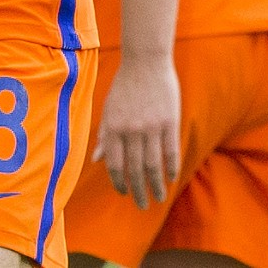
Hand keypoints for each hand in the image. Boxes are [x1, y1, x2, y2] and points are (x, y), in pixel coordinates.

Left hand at [93, 52, 181, 208]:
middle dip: (138, 191)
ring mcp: (152, 127)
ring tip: (158, 198)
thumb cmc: (124, 87)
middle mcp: (131, 130)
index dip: (118, 181)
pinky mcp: (170, 122)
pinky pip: (171, 151)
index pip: (114, 163)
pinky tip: (171, 179)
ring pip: (154, 165)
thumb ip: (105, 136)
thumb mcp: (109, 109)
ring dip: (156, 185)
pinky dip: (171, 168)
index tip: (123, 192)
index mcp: (113, 127)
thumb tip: (97, 160)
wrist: (145, 62)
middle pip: (135, 169)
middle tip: (141, 206)